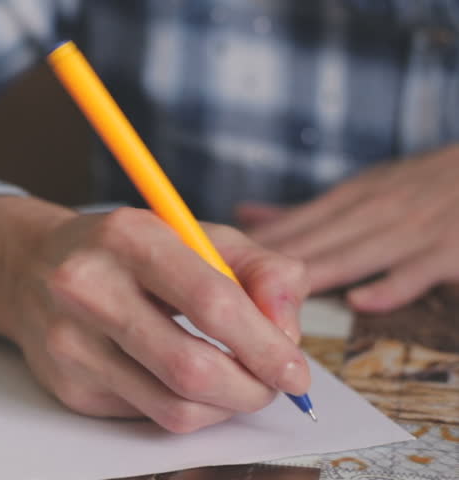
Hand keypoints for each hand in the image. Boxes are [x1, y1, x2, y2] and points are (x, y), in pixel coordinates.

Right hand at [0, 196, 309, 432]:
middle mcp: (89, 288)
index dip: (266, 345)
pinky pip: (148, 417)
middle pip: (191, 369)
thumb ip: (260, 270)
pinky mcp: (67, 386)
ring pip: (173, 408)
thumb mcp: (196, 235)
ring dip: (224, 408)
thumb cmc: (127, 251)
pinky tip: (183, 381)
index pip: (211, 302)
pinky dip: (185, 408)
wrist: (30, 267)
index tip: (296, 370)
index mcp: (129, 237)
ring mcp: (71, 343)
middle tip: (273, 387)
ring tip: (236, 384)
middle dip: (251, 389)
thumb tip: (288, 331)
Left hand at [241, 145, 458, 312]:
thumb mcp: (362, 187)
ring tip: (276, 304)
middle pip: (315, 244)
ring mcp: (411, 231)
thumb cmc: (421, 184)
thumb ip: (304, 210)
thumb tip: (246, 215)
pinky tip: (360, 302)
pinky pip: (416, 272)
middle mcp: (374, 212)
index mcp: (351, 199)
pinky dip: (390, 286)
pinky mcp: (449, 252)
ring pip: (354, 257)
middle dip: (272, 270)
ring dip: (316, 279)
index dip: (255, 248)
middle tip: (232, 294)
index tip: (217, 266)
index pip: (293, 226)